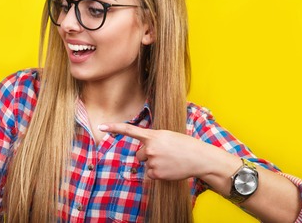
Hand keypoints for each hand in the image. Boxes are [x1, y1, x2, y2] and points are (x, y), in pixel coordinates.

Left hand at [98, 123, 213, 180]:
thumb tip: (143, 153)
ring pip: (145, 165)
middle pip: (139, 154)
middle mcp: (150, 148)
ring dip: (154, 164)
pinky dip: (159, 173)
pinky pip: (150, 174)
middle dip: (148, 155)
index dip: (115, 128)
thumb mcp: (167, 136)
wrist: (199, 158)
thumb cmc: (185, 145)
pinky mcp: (156, 173)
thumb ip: (153, 141)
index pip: (130, 130)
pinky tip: (170, 169)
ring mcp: (152, 161)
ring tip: (169, 161)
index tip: (102, 126)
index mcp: (153, 135)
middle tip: (164, 154)